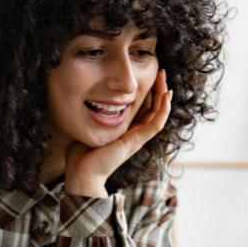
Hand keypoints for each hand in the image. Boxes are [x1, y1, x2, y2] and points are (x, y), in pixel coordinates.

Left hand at [65, 70, 171, 197]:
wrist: (82, 174)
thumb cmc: (82, 154)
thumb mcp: (89, 128)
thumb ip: (91, 116)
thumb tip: (84, 100)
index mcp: (126, 130)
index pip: (144, 109)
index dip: (149, 93)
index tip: (149, 76)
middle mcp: (135, 134)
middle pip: (154, 109)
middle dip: (159, 90)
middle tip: (161, 72)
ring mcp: (138, 138)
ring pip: (159, 114)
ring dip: (163, 96)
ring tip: (164, 79)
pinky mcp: (136, 142)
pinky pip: (156, 124)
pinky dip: (163, 110)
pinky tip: (166, 96)